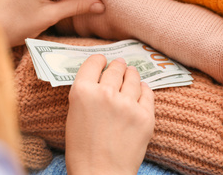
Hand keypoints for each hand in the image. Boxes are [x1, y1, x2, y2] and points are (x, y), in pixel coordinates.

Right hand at [65, 55, 154, 174]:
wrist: (100, 174)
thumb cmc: (82, 148)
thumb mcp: (74, 113)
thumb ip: (87, 92)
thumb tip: (101, 76)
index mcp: (82, 91)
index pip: (93, 62)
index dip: (98, 60)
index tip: (102, 61)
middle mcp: (105, 93)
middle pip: (115, 67)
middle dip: (116, 65)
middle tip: (118, 65)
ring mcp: (127, 104)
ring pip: (133, 77)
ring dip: (131, 74)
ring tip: (130, 74)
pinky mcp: (145, 116)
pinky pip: (147, 92)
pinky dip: (143, 89)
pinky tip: (141, 89)